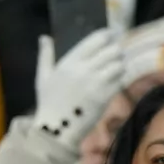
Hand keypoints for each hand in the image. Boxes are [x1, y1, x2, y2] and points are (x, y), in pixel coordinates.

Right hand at [33, 29, 124, 151]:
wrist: (56, 129)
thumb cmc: (48, 102)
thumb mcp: (42, 76)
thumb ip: (45, 55)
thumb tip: (44, 37)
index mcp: (69, 62)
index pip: (95, 39)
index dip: (108, 34)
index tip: (112, 34)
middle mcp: (83, 70)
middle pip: (112, 50)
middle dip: (116, 50)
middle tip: (116, 53)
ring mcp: (95, 84)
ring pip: (119, 65)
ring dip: (120, 64)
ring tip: (117, 66)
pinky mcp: (104, 97)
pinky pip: (119, 81)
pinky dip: (119, 79)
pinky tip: (115, 80)